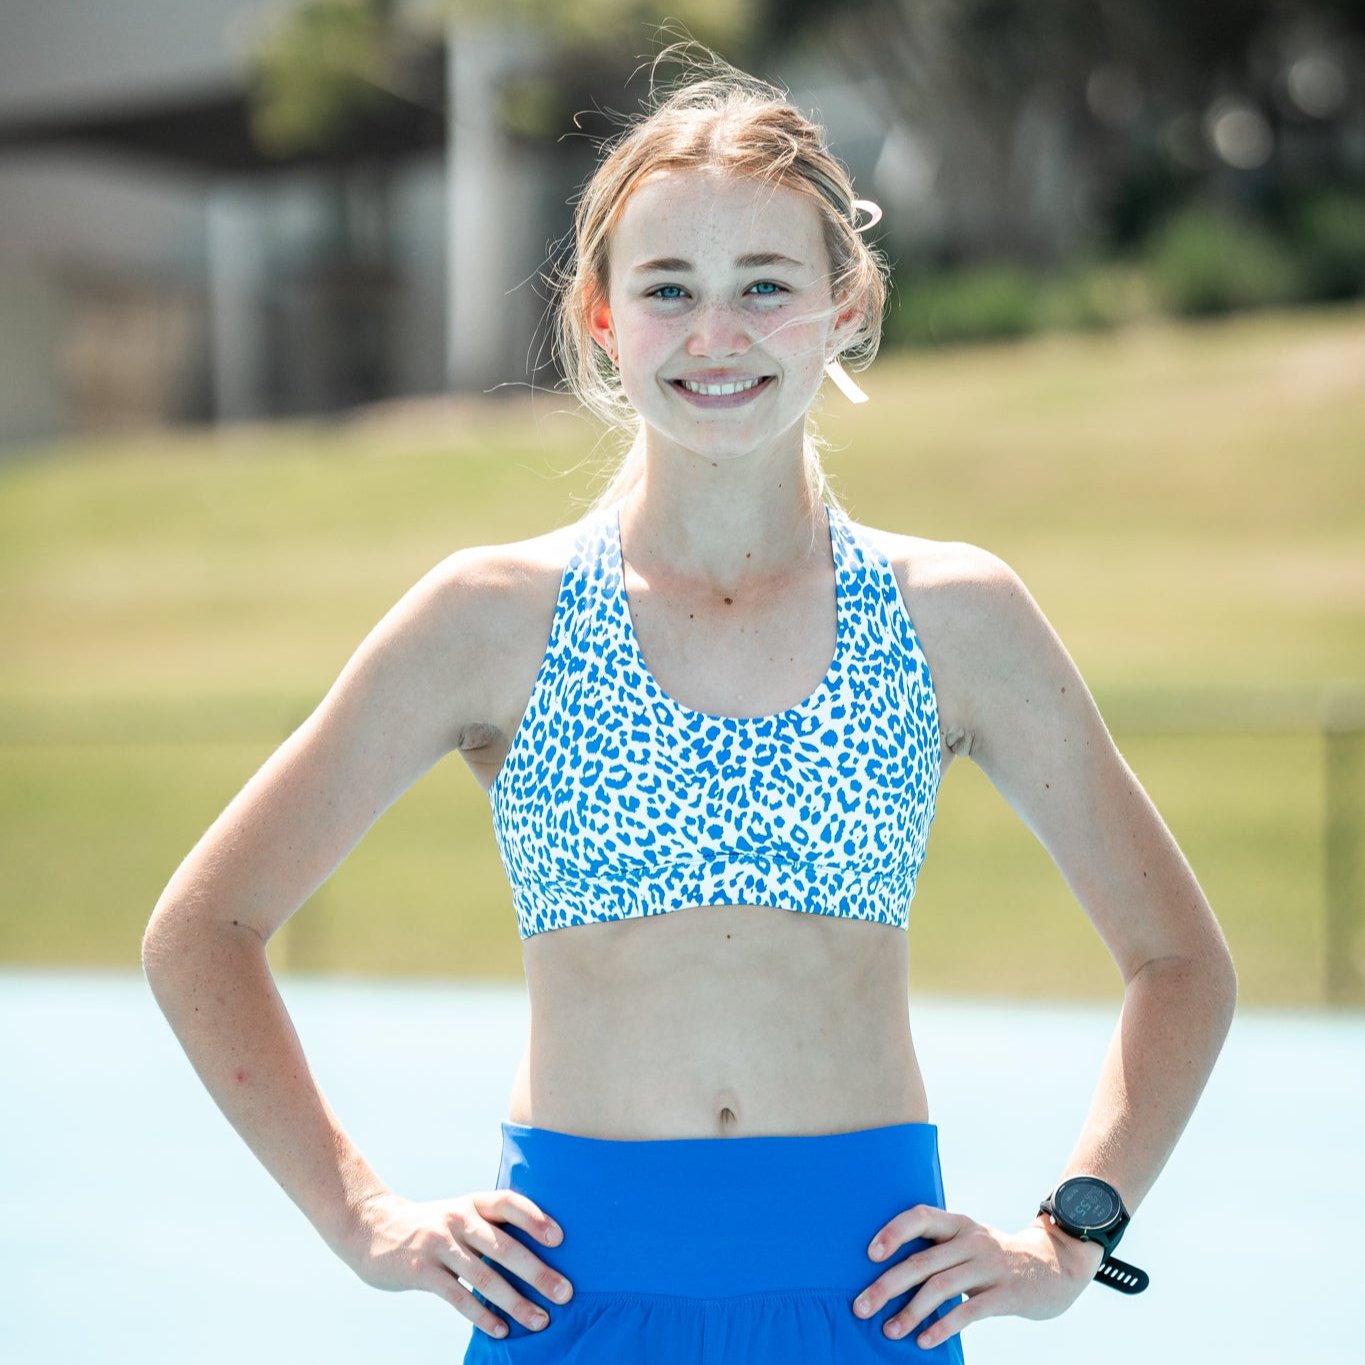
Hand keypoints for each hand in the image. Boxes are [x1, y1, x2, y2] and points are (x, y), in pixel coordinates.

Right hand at [344, 1189, 574, 1339]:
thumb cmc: (431, 1227)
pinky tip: (501, 1330)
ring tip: (540, 1320)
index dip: (535, 1218)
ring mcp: (438, 1244)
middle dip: (537, 1271)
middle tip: (566, 1292)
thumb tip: (538, 1256)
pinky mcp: (421, 1271)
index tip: (560, 1239)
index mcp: (472, 1203)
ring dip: (515, 1302)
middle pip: (503, 1246)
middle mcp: (458, 1219)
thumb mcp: (458, 1215)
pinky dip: (481, 1315)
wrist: (371, 1228)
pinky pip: (457, 1296)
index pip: (509, 1203)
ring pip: (484, 1276)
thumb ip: (489, 1229)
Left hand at [851, 1207, 1103, 1349]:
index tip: (869, 1255)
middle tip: (860, 1306)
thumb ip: (940, 1250)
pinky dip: (942, 1326)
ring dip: (910, 1312)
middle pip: (921, 1261)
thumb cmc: (998, 1258)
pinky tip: (924, 1341)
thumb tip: (890, 1273)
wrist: (1057, 1266)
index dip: (893, 1232)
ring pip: (940, 1288)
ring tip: (889, 1330)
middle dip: (887, 1285)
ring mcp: (990, 1266)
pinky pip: (968, 1311)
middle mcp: (971, 1241)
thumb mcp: (971, 1242)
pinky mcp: (1006, 1294)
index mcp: (959, 1224)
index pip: (920, 1217)